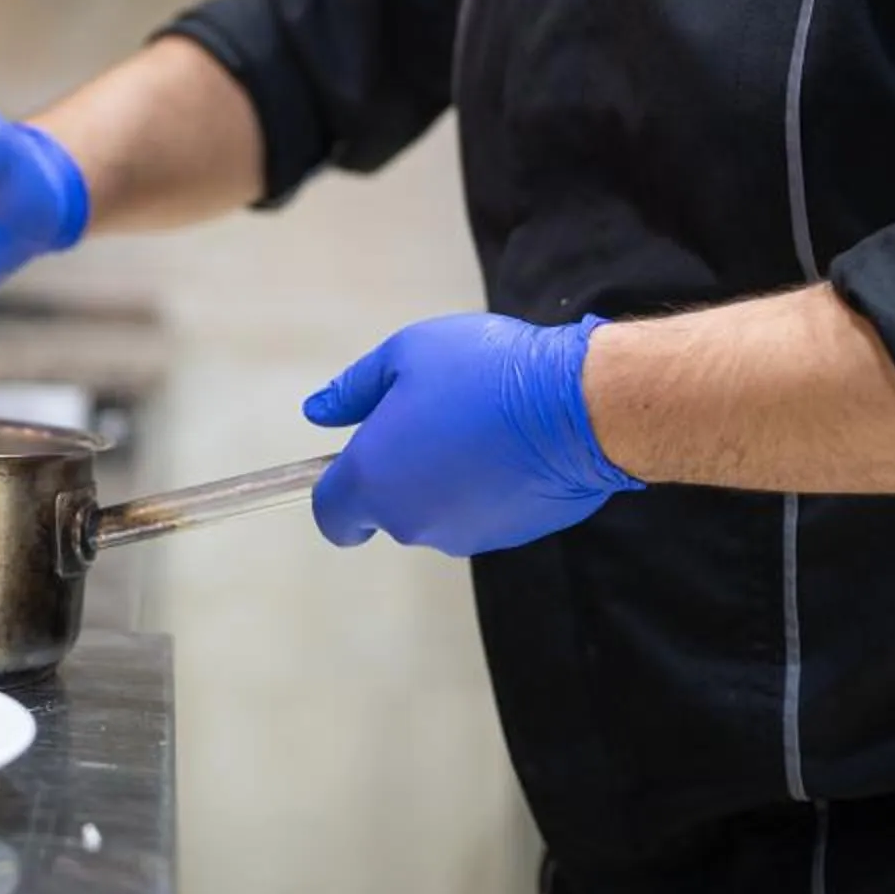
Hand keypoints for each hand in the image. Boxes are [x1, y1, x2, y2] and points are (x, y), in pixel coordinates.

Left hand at [303, 311, 633, 554]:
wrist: (576, 406)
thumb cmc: (483, 374)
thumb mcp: (404, 355)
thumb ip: (353, 390)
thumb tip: (318, 412)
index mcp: (374, 482)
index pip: (332, 516)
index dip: (338, 492)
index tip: (355, 462)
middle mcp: (412, 523)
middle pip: (388, 510)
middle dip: (401, 470)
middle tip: (431, 414)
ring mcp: (464, 535)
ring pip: (437, 511)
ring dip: (445, 477)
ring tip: (478, 423)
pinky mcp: (509, 537)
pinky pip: (482, 512)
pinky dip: (487, 487)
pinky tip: (511, 445)